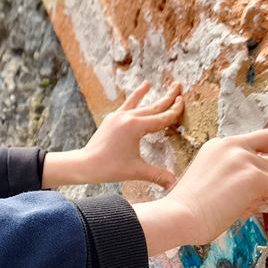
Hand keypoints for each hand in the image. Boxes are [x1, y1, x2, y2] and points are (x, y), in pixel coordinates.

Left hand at [41, 81, 183, 187]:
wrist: (85, 164)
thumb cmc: (109, 168)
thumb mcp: (136, 171)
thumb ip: (158, 175)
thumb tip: (176, 184)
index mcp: (136, 127)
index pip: (161, 118)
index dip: (173, 111)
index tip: (182, 102)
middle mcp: (127, 117)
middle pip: (152, 107)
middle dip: (166, 98)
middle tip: (178, 87)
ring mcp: (118, 116)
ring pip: (138, 104)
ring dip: (147, 94)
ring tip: (151, 83)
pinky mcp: (111, 119)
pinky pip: (126, 106)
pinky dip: (133, 98)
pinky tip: (137, 91)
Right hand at [133, 128, 267, 254]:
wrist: (178, 217)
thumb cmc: (192, 207)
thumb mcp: (215, 177)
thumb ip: (242, 170)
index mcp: (221, 144)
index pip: (264, 137)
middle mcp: (232, 145)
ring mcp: (243, 159)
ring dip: (266, 194)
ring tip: (239, 206)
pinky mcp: (253, 176)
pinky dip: (266, 203)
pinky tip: (242, 209)